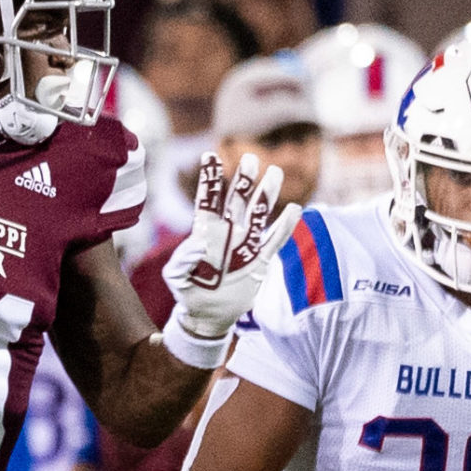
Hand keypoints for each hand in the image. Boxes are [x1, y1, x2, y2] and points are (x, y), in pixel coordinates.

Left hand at [162, 152, 302, 348]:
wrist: (208, 315)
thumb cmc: (188, 292)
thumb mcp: (176, 277)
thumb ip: (182, 260)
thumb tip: (197, 243)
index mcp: (205, 232)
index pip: (208, 201)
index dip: (211, 180)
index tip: (210, 156)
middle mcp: (228, 233)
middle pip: (237, 201)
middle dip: (244, 181)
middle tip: (250, 159)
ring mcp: (245, 245)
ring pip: (259, 214)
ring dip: (266, 195)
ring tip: (274, 173)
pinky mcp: (260, 261)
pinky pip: (275, 240)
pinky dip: (285, 226)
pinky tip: (295, 209)